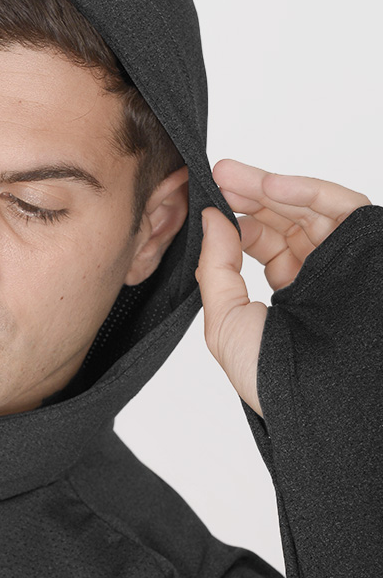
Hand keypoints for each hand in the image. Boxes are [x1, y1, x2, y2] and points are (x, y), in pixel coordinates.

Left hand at [196, 158, 370, 416]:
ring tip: (233, 176)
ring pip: (313, 209)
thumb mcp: (226, 323)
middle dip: (250, 195)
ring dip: (272, 188)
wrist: (321, 402)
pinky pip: (344, 209)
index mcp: (291, 294)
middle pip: (288, 219)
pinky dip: (310, 192)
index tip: (210, 199)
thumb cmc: (273, 377)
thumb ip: (215, 269)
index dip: (239, 219)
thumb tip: (211, 218)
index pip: (266, 243)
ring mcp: (346, 261)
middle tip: (219, 175)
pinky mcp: (368, 249)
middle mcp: (322, 274)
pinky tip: (272, 185)